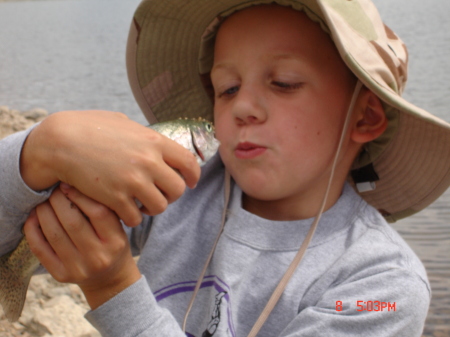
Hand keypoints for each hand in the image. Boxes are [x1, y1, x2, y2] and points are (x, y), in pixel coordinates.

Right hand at [20, 110, 200, 225]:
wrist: (59, 142)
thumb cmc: (87, 127)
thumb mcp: (122, 123)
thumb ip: (144, 135)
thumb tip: (156, 143)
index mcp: (154, 141)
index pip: (189, 162)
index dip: (193, 175)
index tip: (191, 182)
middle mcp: (148, 162)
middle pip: (178, 190)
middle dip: (171, 195)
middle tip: (159, 194)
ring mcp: (133, 181)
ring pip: (160, 207)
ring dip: (152, 208)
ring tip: (141, 203)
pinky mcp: (116, 198)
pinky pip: (136, 218)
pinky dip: (132, 217)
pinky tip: (123, 209)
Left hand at [23, 184, 141, 308]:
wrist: (109, 279)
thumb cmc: (113, 245)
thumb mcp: (118, 228)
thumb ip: (104, 209)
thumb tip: (73, 186)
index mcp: (116, 242)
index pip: (98, 212)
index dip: (81, 195)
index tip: (70, 185)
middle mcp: (99, 257)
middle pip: (73, 222)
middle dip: (60, 201)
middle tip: (55, 191)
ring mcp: (79, 268)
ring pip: (54, 233)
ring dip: (44, 212)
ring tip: (44, 201)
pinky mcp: (61, 275)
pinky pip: (40, 249)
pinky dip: (33, 230)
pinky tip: (34, 218)